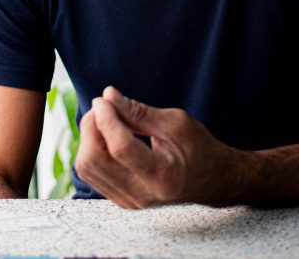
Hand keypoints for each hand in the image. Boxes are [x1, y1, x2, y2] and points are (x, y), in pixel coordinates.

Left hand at [74, 85, 245, 208]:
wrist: (211, 180)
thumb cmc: (199, 148)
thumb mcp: (176, 123)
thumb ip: (139, 112)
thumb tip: (108, 96)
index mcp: (162, 176)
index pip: (120, 148)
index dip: (106, 119)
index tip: (104, 99)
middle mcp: (142, 195)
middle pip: (94, 160)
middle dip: (91, 127)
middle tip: (103, 106)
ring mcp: (129, 201)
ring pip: (87, 167)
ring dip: (88, 137)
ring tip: (106, 119)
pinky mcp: (121, 200)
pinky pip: (92, 173)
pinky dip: (92, 149)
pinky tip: (106, 135)